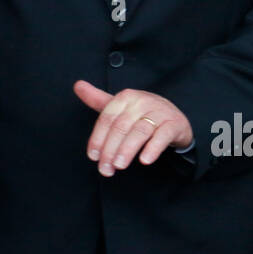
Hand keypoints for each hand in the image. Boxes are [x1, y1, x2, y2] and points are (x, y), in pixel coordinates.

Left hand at [74, 81, 191, 176]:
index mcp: (126, 97)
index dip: (98, 138)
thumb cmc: (142, 113)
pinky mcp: (173, 124)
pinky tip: (144, 161)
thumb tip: (77, 85)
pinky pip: (162, 136)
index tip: (93, 156)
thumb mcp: (120, 106)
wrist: (175, 117)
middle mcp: (142, 101)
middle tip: (105, 168)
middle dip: (110, 149)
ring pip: (139, 132)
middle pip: (121, 126)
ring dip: (127, 150)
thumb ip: (97, 99)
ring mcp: (159, 112)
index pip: (107, 118)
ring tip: (119, 166)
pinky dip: (152, 149)